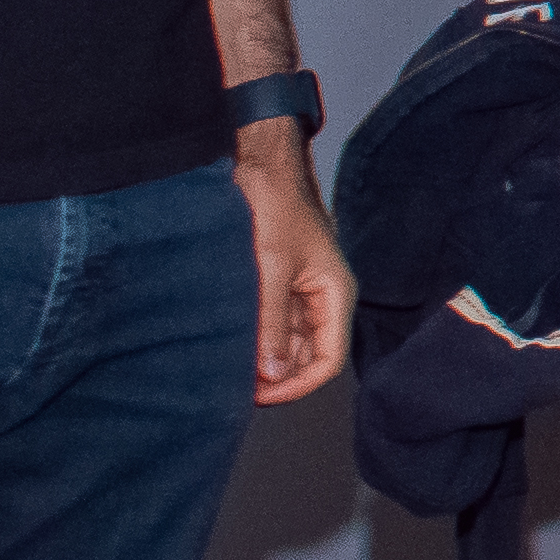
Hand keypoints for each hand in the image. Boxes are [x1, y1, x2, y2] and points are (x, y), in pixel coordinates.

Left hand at [234, 118, 355, 403]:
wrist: (257, 164)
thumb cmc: (275, 204)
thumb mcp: (272, 266)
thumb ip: (271, 322)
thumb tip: (270, 374)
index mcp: (334, 293)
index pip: (327, 360)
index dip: (297, 386)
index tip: (260, 396)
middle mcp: (320, 298)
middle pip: (304, 356)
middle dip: (274, 375)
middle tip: (233, 385)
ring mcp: (298, 292)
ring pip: (283, 342)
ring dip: (259, 356)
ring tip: (225, 365)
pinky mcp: (276, 284)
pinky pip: (268, 323)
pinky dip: (250, 336)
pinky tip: (224, 341)